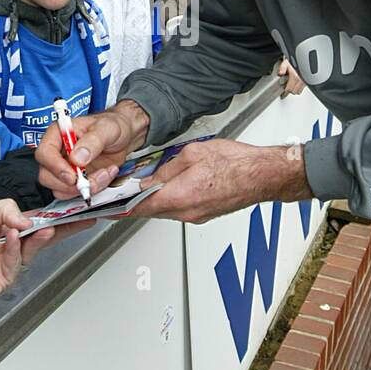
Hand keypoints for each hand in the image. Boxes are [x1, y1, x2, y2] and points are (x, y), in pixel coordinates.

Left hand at [0, 200, 74, 310]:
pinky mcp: (5, 277)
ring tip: (46, 228)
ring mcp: (10, 261)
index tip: (72, 207)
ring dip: (39, 236)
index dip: (54, 214)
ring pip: (32, 248)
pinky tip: (12, 236)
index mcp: (7, 226)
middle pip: (43, 235)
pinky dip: (14, 247)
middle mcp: (12, 244)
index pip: (36, 219)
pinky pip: (15, 260)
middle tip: (80, 219)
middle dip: (63, 227)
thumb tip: (27, 219)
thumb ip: (5, 209)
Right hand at [35, 101, 149, 198]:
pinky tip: (104, 176)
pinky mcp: (75, 180)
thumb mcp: (107, 128)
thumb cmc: (113, 125)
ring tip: (103, 174)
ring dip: (83, 188)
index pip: (44, 153)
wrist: (124, 136)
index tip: (72, 175)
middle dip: (69, 184)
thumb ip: (92, 141)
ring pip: (60, 189)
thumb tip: (77, 157)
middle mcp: (58, 152)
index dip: (55, 167)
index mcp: (59, 133)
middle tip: (90, 180)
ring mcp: (65, 168)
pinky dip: (91, 189)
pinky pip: (74, 193)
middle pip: (47, 176)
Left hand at [131, 138, 313, 223]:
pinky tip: (172, 187)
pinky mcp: (206, 214)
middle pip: (151, 210)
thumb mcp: (192, 153)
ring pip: (166, 210)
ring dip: (155, 200)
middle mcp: (187, 212)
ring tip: (148, 185)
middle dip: (137, 201)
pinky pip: (180, 209)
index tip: (107, 208)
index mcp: (180, 196)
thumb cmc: (236, 163)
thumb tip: (151, 176)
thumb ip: (167, 167)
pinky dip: (171, 200)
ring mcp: (197, 216)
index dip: (120, 208)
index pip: (140, 207)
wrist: (263, 175)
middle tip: (124, 191)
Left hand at [277, 58, 305, 97]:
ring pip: (300, 91)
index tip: (282, 94)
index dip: (284, 92)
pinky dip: (300, 87)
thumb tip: (280, 74)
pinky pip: (304, 87)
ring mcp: (306, 80)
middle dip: (290, 91)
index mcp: (295, 76)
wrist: (305, 57)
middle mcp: (301, 80)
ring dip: (295, 90)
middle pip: (294, 92)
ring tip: (291, 86)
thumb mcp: (287, 62)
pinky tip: (297, 83)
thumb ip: (282, 68)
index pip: (289, 89)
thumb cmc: (296, 59)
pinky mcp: (309, 80)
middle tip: (286, 88)